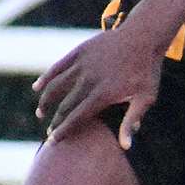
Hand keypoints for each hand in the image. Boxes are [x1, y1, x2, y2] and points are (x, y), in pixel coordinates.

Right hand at [33, 28, 164, 145]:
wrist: (144, 36)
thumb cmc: (147, 70)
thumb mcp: (146, 97)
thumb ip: (131, 121)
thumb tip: (126, 147)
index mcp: (103, 94)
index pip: (77, 117)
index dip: (63, 130)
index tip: (54, 141)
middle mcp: (89, 80)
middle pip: (65, 105)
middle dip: (55, 121)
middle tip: (50, 132)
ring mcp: (82, 65)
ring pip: (56, 86)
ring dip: (45, 101)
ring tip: (41, 112)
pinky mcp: (79, 52)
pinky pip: (57, 67)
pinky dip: (46, 78)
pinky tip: (37, 87)